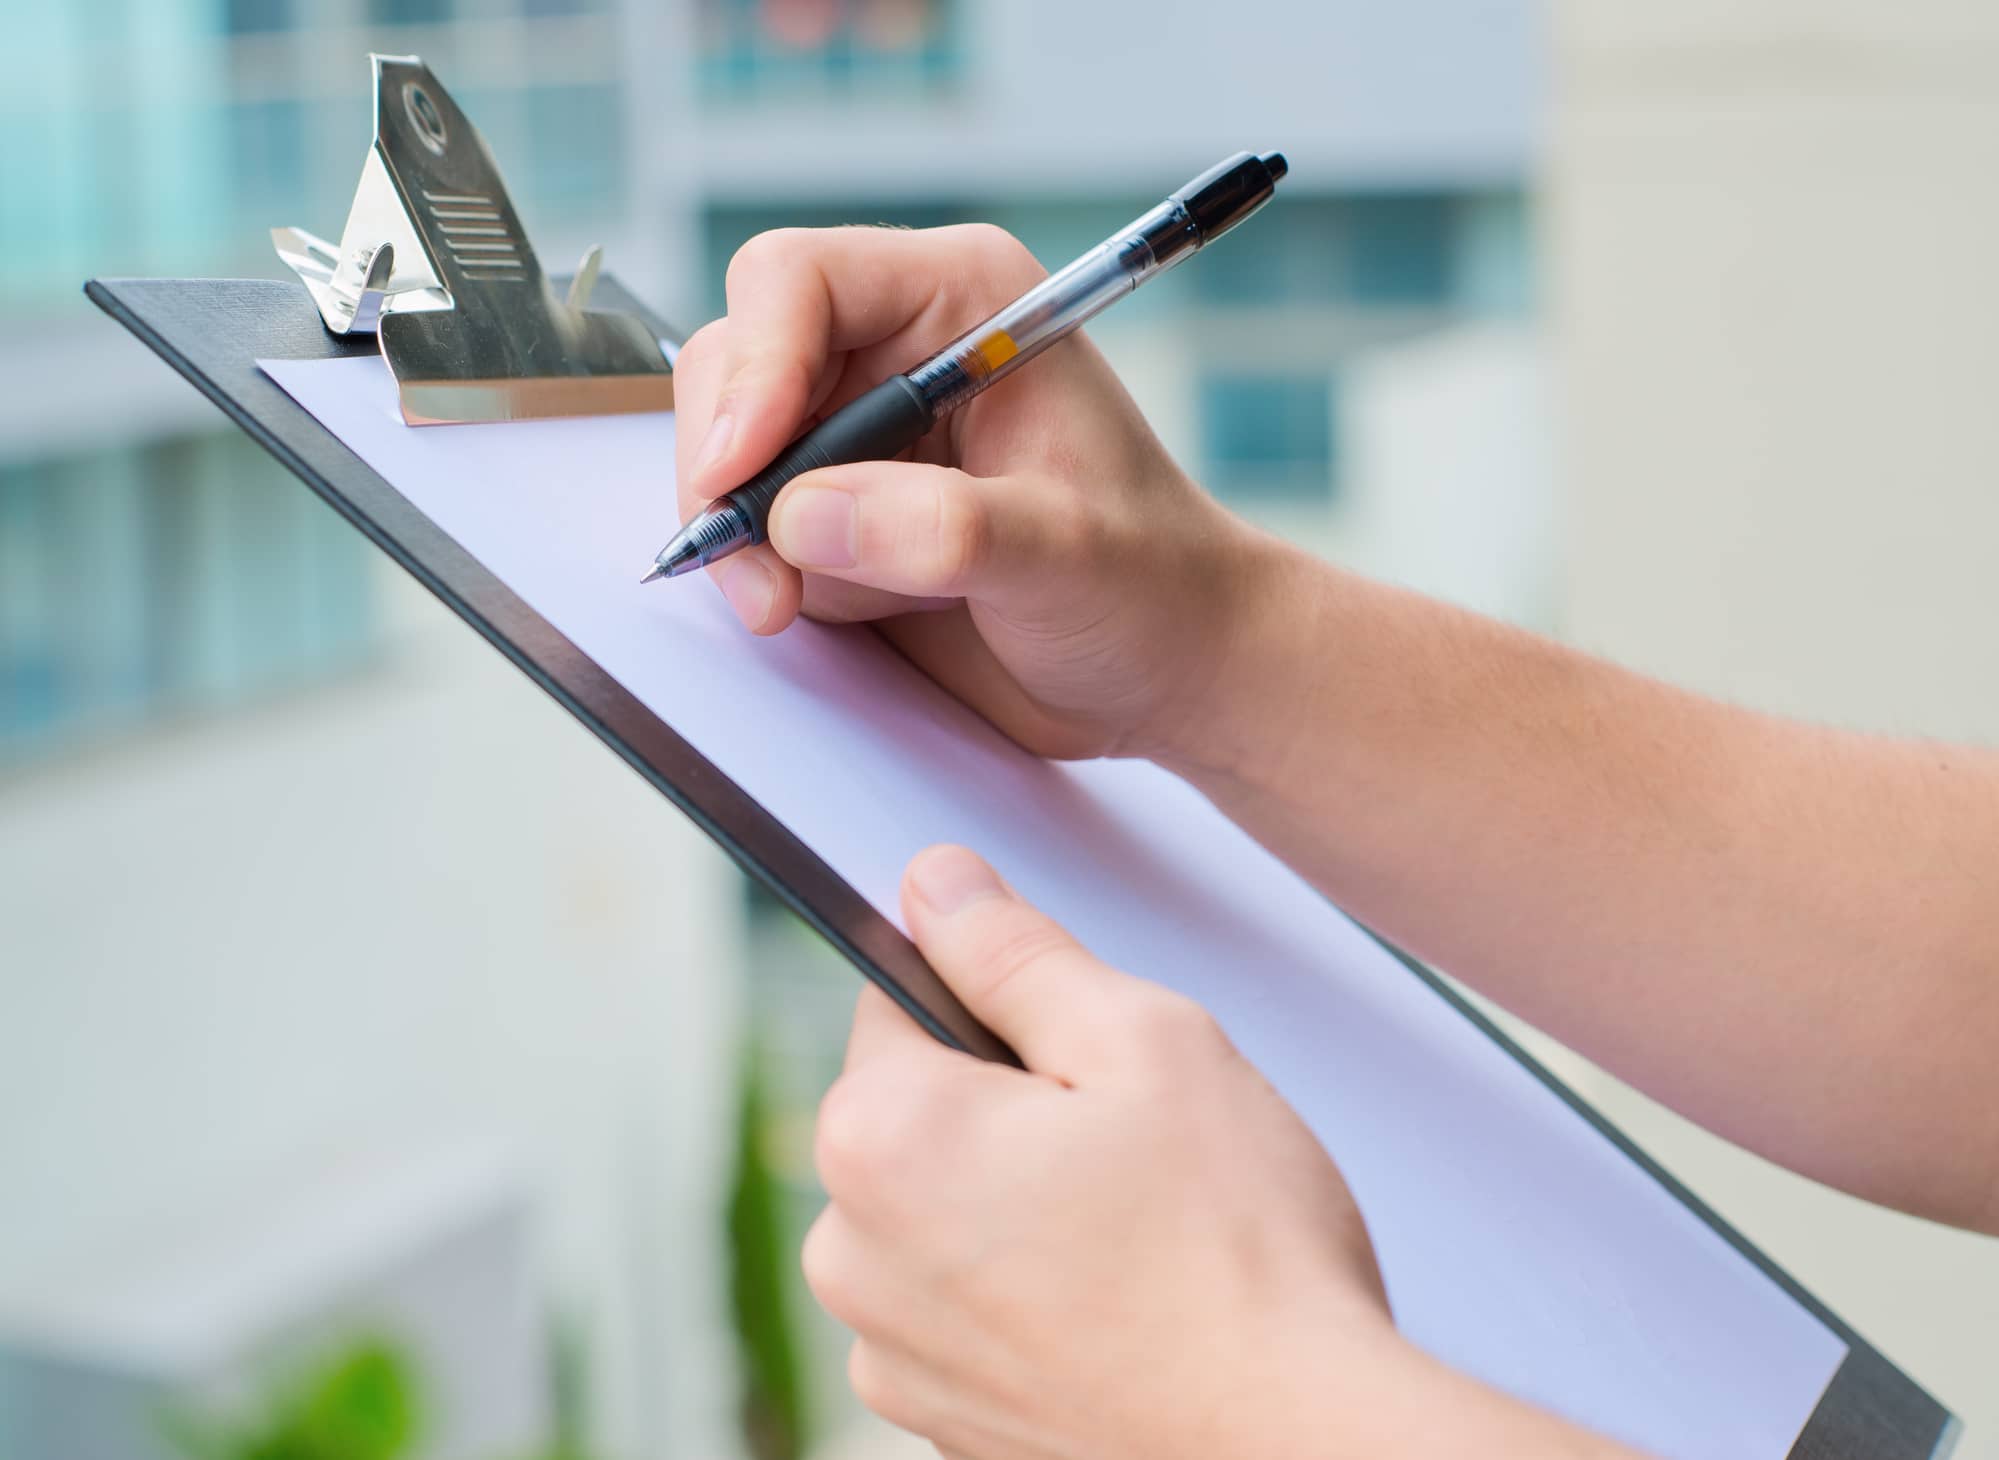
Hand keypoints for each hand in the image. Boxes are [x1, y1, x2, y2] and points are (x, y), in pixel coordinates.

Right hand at [673, 224, 1274, 763]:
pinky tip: (835, 607)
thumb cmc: (1150, 587)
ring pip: (725, 447)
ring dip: (742, 534)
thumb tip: (805, 517)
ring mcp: (858, 430)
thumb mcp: (1067, 557)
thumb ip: (946, 531)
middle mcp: (897, 347)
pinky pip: (749, 521)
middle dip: (729, 469)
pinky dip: (760, 570)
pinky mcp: (838, 507)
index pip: (801, 282)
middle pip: (737, 361)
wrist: (1162, 668)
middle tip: (760, 577)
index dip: (755, 367)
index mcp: (963, 300)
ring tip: (808, 603)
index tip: (740, 470)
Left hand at [800, 845, 1393, 1459]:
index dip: (1002, 1010)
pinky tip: (1119, 1307)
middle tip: (1128, 1148)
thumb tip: (935, 883)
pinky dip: (1024, 1295)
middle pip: (915, 1114)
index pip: (899, 1001)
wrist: (1297, 1449)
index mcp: (878, 1138)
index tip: (1078, 1057)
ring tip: (1134, 1237)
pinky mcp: (938, 1423)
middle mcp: (850, 1254)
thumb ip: (1017, 952)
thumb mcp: (1146, 1042)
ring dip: (1015, 1206)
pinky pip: (963, 1308)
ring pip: (941, 1213)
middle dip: (1007, 1111)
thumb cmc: (1238, 1254)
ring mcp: (888, 1354)